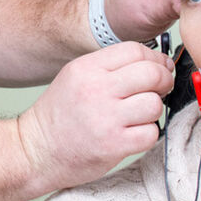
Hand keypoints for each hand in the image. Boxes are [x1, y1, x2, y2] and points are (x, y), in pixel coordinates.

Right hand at [16, 42, 174, 193]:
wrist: (36, 151)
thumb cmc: (59, 115)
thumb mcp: (75, 77)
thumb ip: (109, 67)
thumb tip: (154, 63)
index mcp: (87, 68)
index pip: (135, 50)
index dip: (154, 59)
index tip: (158, 68)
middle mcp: (96, 90)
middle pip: (151, 74)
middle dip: (163, 80)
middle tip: (159, 89)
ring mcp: (106, 118)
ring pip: (154, 104)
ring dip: (153, 110)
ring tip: (140, 114)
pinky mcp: (113, 145)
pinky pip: (151, 133)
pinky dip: (148, 133)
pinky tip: (134, 132)